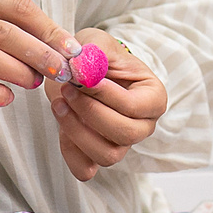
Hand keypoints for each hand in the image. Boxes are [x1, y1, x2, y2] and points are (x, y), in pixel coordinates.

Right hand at [0, 0, 76, 112]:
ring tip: (35, 83)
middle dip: (39, 53)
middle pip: (4, 31)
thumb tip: (63, 47)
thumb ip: (11, 28)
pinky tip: (7, 97)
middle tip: (61, 71)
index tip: (71, 49)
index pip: (16, 6)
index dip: (48, 29)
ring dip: (19, 72)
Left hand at [49, 29, 165, 181]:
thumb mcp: (97, 43)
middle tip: (67, 90)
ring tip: (59, 104)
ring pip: (107, 155)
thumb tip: (81, 69)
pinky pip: (86, 169)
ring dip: (78, 132)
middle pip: (125, 135)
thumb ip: (93, 52)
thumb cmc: (98, 57)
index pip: (135, 106)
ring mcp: (122, 145)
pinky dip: (70, 152)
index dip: (106, 95)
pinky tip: (61, 123)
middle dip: (91, 113)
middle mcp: (143, 126)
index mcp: (153, 98)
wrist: (82, 73)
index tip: (82, 79)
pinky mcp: (97, 156)